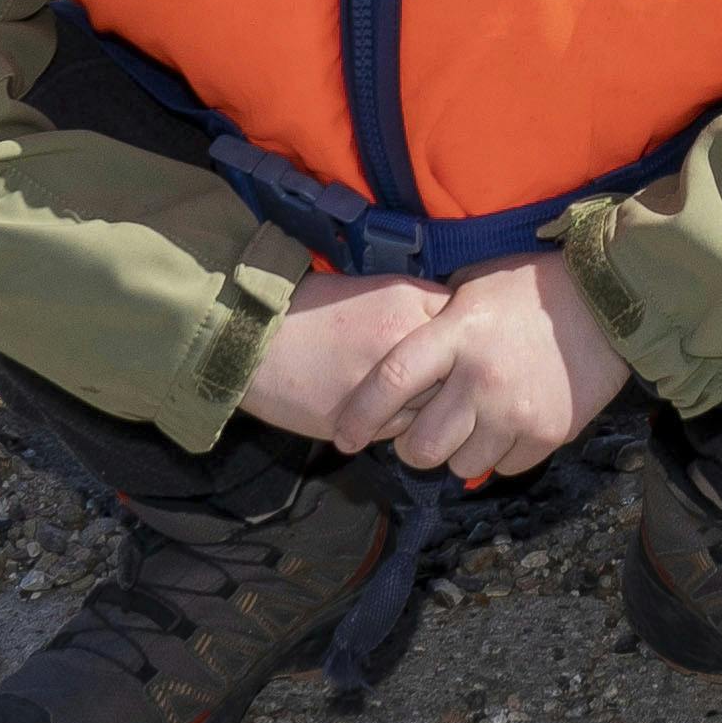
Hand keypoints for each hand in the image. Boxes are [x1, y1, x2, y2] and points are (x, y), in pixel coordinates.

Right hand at [234, 266, 452, 447]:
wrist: (256, 339)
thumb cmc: (314, 311)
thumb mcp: (374, 290)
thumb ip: (419, 307)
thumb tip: (456, 331)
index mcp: (408, 303)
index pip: (465, 328)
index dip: (460, 341)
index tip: (452, 348)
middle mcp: (403, 342)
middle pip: (457, 372)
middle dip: (449, 378)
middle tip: (430, 378)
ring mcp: (385, 386)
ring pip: (433, 408)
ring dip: (424, 407)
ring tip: (400, 396)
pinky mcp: (363, 421)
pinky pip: (401, 432)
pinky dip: (396, 426)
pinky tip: (376, 411)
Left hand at [354, 254, 632, 481]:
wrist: (610, 299)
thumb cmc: (532, 288)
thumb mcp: (473, 287)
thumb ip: (434, 322)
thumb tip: (397, 359)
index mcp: (455, 335)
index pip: (390, 382)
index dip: (359, 416)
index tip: (344, 437)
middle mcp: (480, 378)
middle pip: (421, 448)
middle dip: (414, 449)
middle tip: (423, 436)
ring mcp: (516, 411)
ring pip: (461, 466)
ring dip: (461, 451)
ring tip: (476, 423)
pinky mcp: (549, 433)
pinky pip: (505, 466)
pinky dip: (501, 453)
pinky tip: (511, 423)